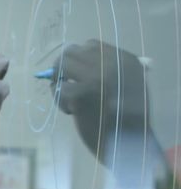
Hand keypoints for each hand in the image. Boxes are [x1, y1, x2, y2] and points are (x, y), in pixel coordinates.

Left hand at [51, 40, 149, 159]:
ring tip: (68, 99)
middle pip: (71, 53)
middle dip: (62, 68)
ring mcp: (95, 77)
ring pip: (61, 66)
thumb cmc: (129, 118)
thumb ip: (112, 71)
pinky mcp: (80, 94)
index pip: (90, 45)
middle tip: (64, 84)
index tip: (76, 73)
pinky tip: (71, 111)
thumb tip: (78, 60)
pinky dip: (59, 100)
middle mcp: (111, 64)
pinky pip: (58, 89)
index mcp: (125, 60)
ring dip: (59, 82)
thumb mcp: (130, 86)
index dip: (77, 58)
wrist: (130, 143)